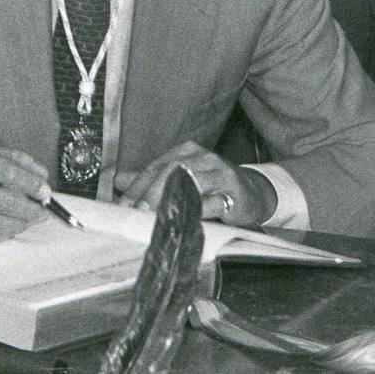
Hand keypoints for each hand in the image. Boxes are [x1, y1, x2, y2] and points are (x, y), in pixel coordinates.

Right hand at [0, 140, 50, 246]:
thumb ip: (8, 158)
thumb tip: (41, 173)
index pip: (6, 171)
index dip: (31, 184)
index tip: (46, 191)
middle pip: (4, 201)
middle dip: (30, 209)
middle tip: (42, 211)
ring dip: (17, 224)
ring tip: (27, 221)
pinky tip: (7, 229)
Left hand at [114, 140, 276, 227]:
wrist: (255, 193)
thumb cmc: (213, 187)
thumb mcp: (183, 179)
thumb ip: (152, 179)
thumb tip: (119, 180)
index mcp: (186, 151)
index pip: (155, 166)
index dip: (136, 187)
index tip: (122, 207)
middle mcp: (203, 157)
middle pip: (170, 171)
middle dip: (150, 193)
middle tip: (135, 213)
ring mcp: (220, 172)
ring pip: (191, 182)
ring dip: (171, 201)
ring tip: (155, 217)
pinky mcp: (234, 192)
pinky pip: (213, 201)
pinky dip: (197, 211)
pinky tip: (185, 222)